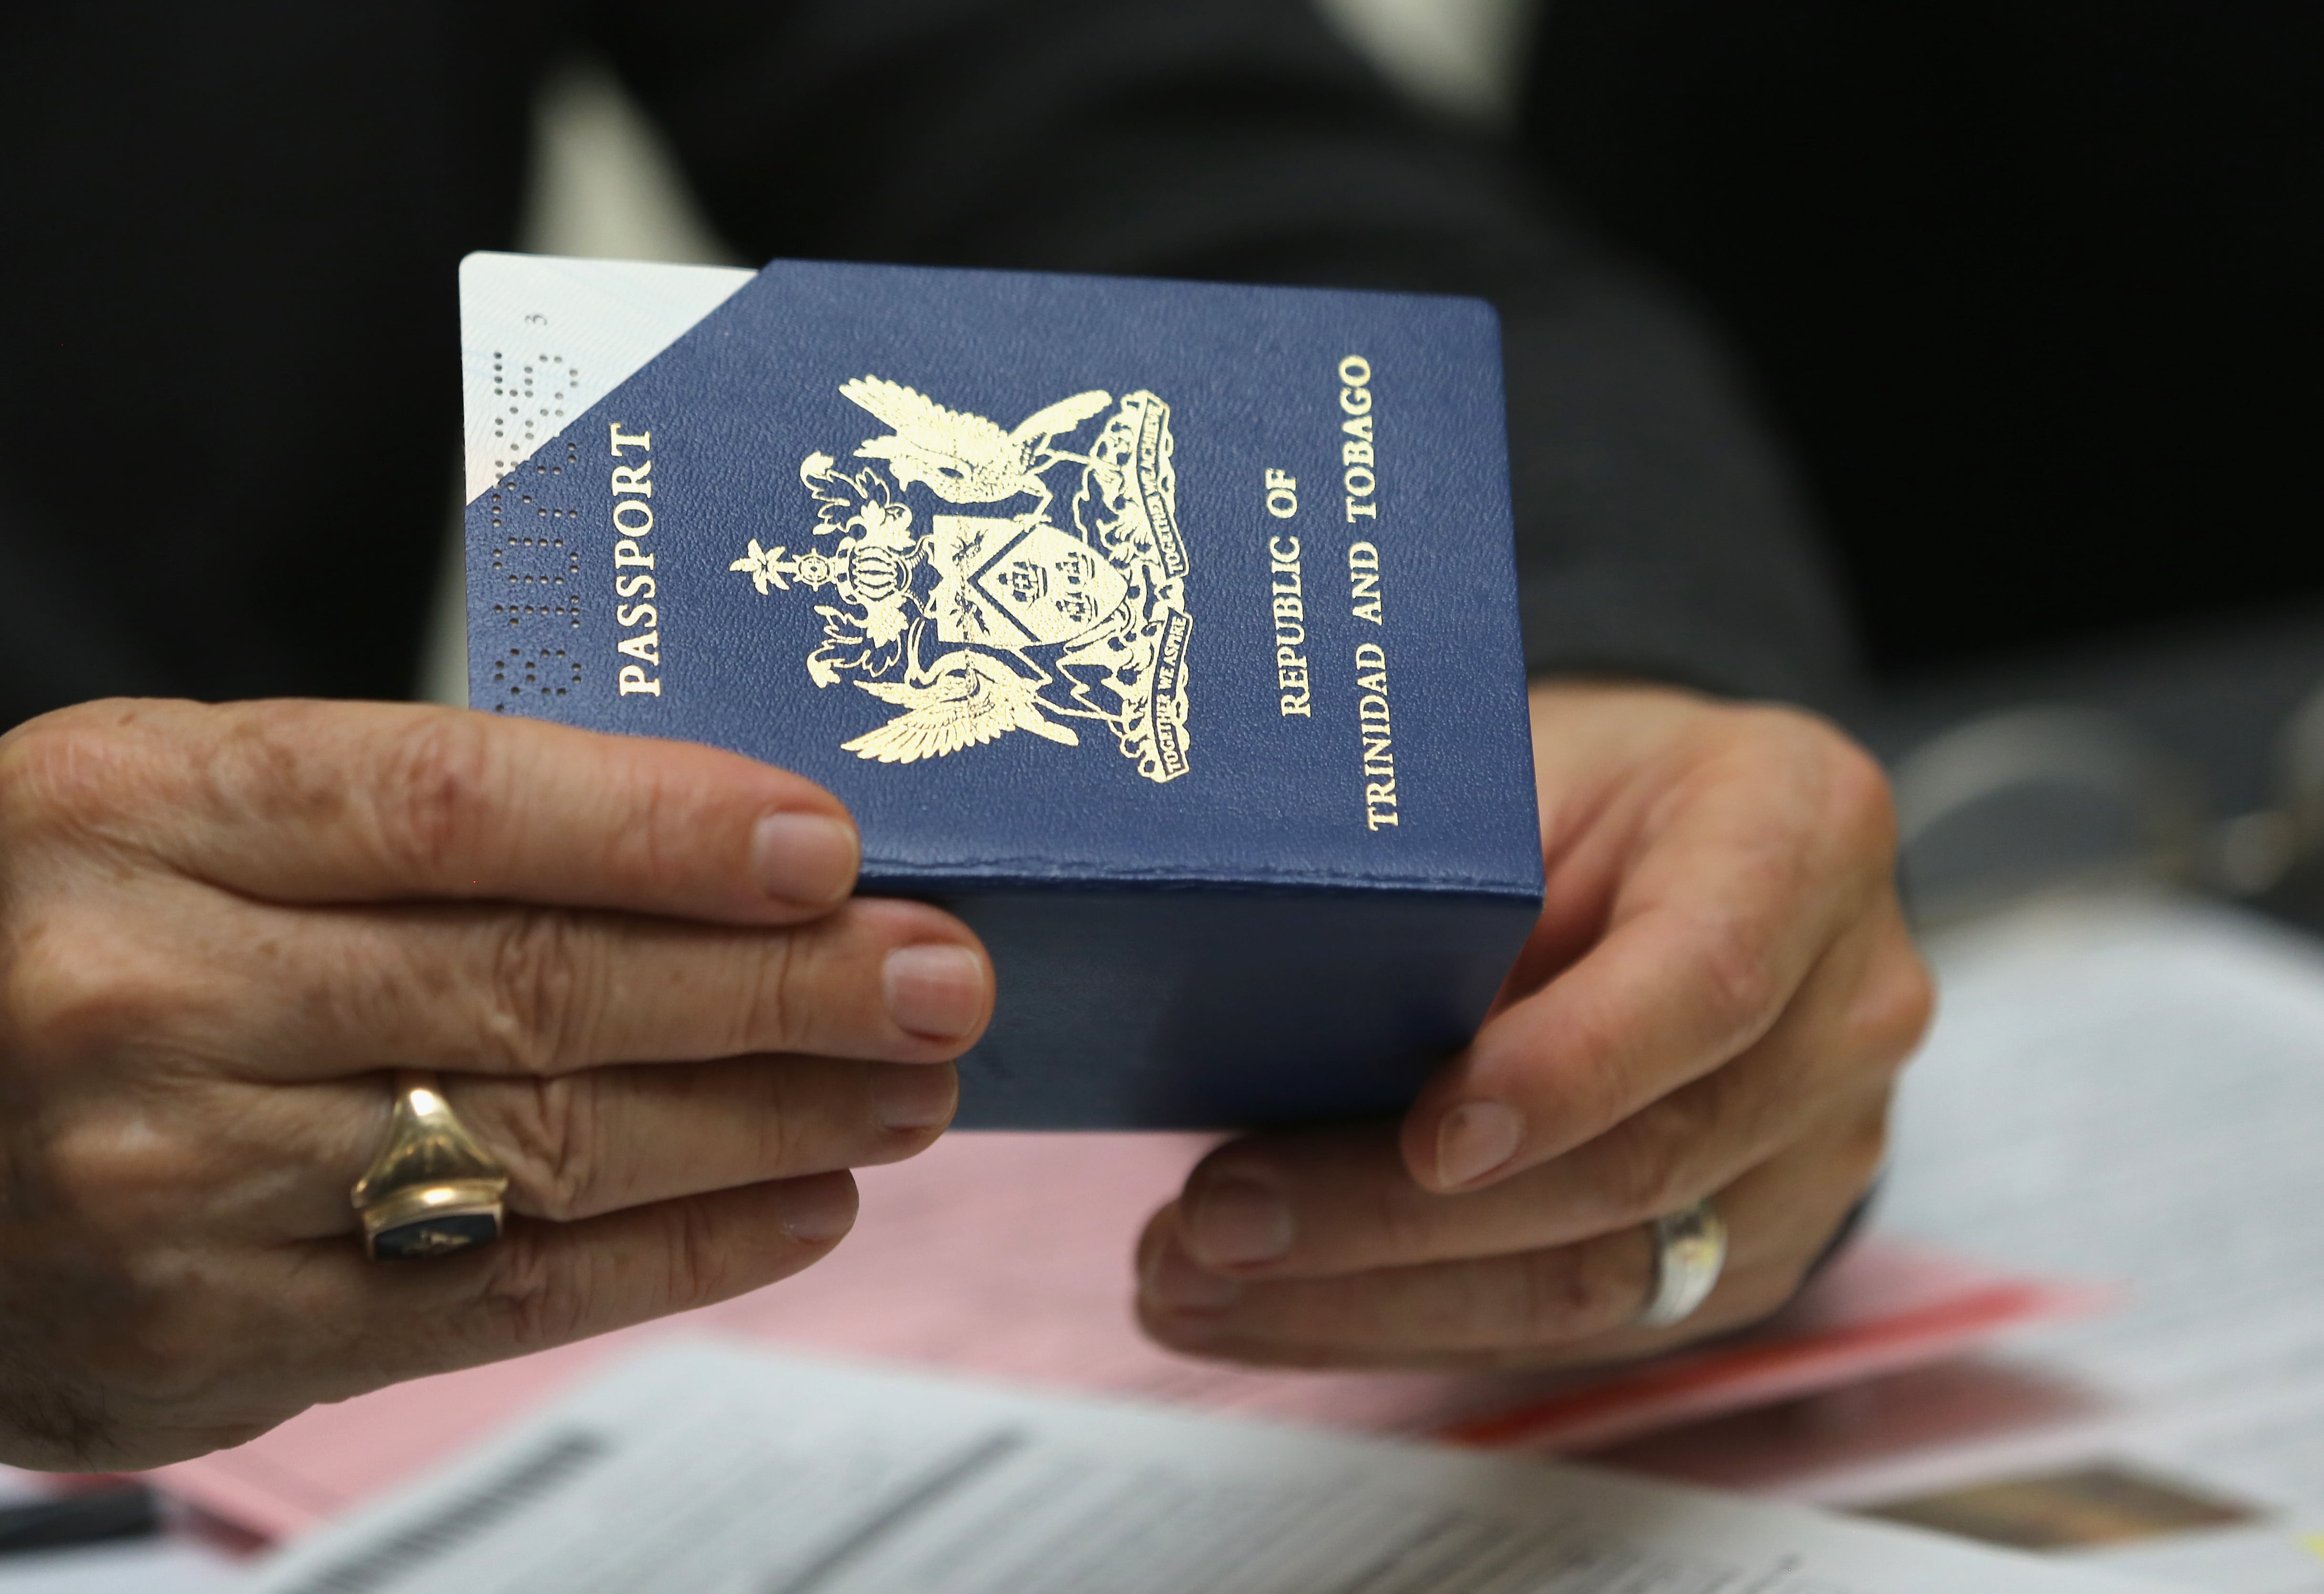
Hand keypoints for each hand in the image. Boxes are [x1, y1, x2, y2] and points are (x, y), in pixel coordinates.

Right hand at [0, 699, 991, 1468]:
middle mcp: (144, 994)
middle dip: (776, 988)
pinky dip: (678, 1253)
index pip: (449, 802)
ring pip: (544, 1149)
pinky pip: (496, 1295)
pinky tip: (803, 1206)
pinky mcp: (209, 1340)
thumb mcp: (183, 812)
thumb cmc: (64, 934)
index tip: (832, 846)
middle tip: (941, 976)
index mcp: (139, 809)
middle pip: (531, 984)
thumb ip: (404, 827)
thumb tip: (714, 853)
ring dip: (767, 1123)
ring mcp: (170, 1184)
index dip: (661, 826)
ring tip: (908, 1091)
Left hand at [1136, 680, 1929, 1368]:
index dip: (1569, 1071)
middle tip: (1217, 1221)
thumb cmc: (1590, 787)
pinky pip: (1576, 1330)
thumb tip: (1258, 966)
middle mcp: (1843, 1008)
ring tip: (1194, 1284)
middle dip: (1401, 1217)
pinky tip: (1272, 1312)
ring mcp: (1810, 1152)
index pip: (1707, 980)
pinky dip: (1404, 1327)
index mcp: (1802, 832)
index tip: (1431, 1139)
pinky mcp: (1742, 1256)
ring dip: (1373, 1300)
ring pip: (1597, 1278)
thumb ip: (1447, 860)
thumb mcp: (1523, 757)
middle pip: (1635, 1160)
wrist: (1693, 852)